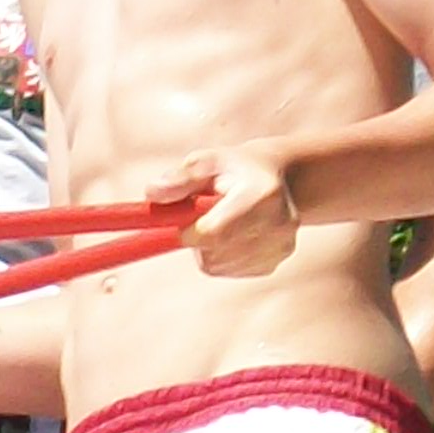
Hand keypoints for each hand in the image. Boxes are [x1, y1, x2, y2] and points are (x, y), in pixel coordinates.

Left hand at [155, 150, 297, 278]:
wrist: (281, 181)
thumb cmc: (235, 169)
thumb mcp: (208, 162)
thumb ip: (180, 178)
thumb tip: (152, 193)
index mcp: (263, 193)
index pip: (215, 231)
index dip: (189, 232)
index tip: (181, 223)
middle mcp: (279, 223)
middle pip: (214, 253)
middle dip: (197, 239)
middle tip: (201, 217)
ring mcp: (280, 247)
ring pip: (217, 265)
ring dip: (206, 248)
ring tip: (218, 222)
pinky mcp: (273, 264)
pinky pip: (227, 271)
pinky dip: (219, 257)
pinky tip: (231, 235)